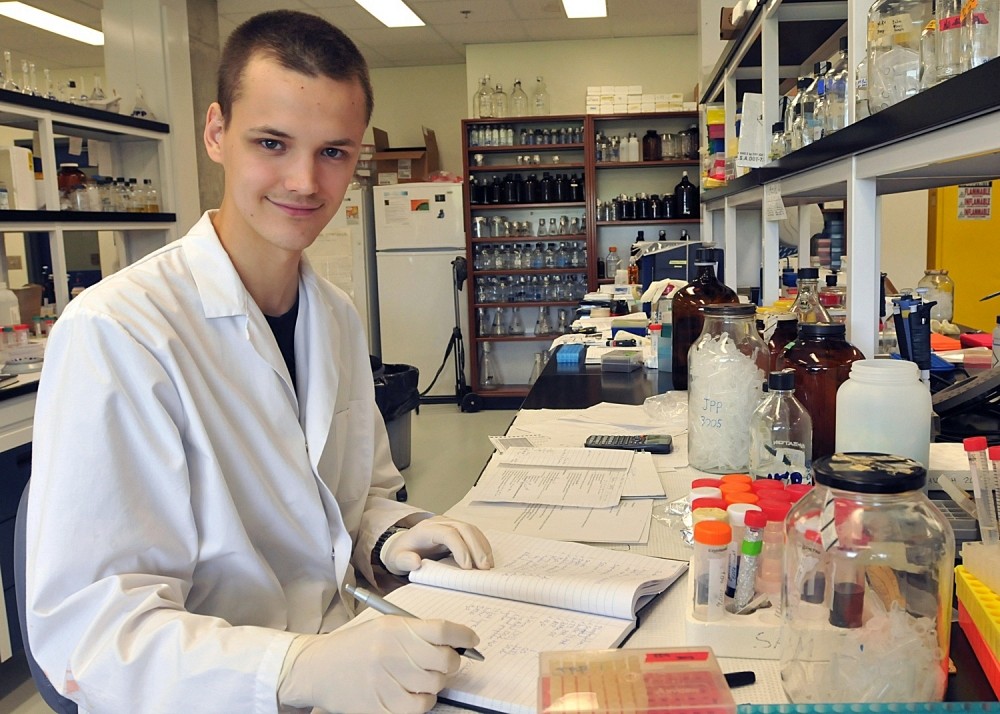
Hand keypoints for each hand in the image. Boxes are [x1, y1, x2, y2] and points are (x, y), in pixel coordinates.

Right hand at [278, 615, 477, 713]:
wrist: (317, 668)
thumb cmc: (354, 646)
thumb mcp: (383, 627)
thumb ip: (416, 632)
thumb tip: (453, 641)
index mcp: (395, 629)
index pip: (442, 630)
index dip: (464, 635)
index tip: (472, 640)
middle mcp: (393, 654)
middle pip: (445, 660)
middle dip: (452, 662)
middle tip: (446, 662)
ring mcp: (387, 682)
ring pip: (435, 687)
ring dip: (436, 683)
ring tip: (423, 677)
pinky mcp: (381, 706)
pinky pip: (420, 708)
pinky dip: (424, 702)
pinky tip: (414, 694)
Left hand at [381, 516, 492, 574]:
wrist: (402, 546)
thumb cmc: (402, 553)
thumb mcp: (397, 560)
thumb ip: (404, 561)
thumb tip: (415, 563)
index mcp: (426, 529)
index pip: (448, 533)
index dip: (460, 548)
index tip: (466, 567)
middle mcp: (440, 523)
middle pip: (464, 529)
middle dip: (476, 548)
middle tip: (483, 567)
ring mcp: (450, 525)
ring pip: (471, 530)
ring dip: (482, 547)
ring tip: (487, 566)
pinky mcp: (457, 530)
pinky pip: (473, 534)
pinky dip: (482, 546)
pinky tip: (485, 559)